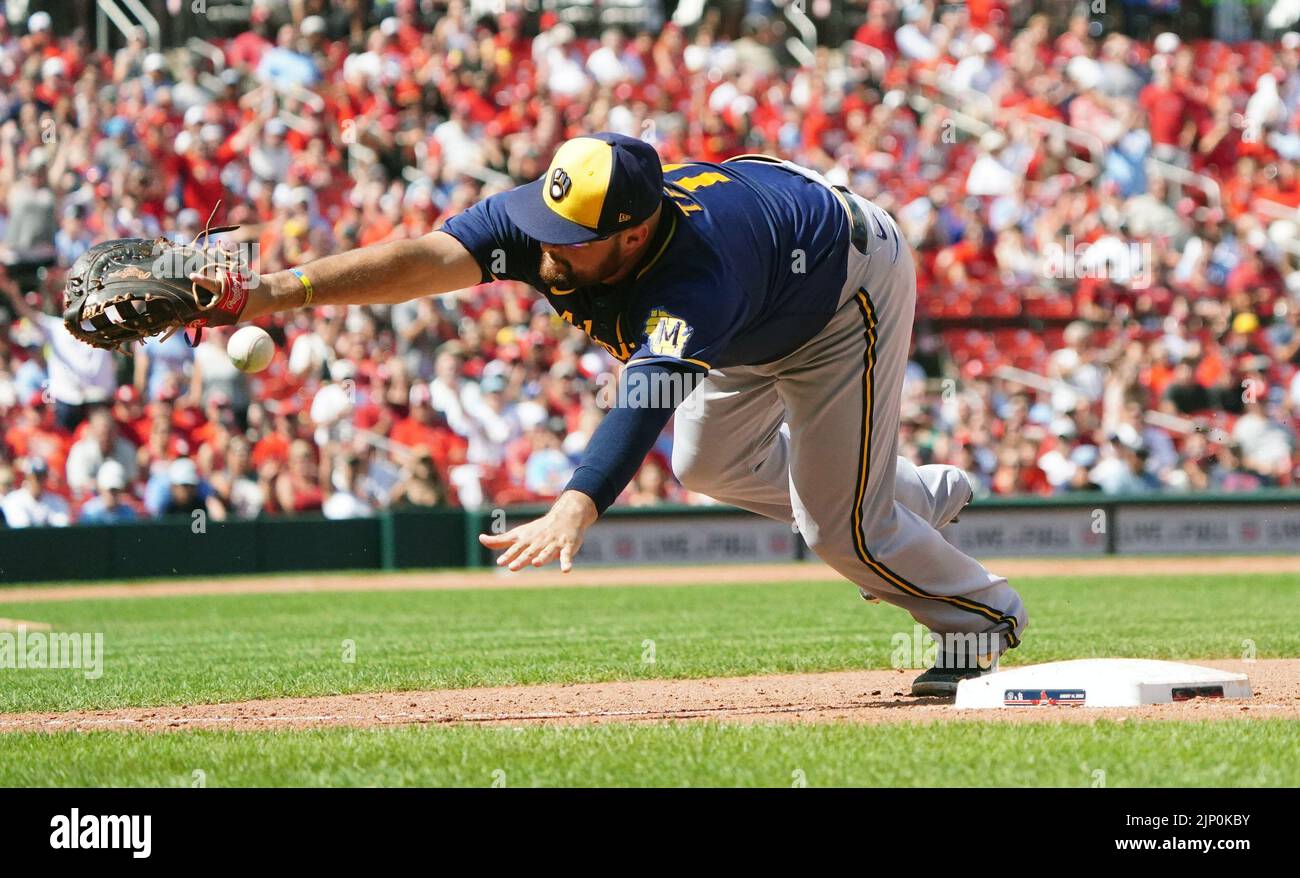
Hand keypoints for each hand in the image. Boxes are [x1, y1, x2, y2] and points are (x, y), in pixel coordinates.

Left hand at [478, 490, 596, 572]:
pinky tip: (566, 570)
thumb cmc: (538, 529)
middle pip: (529, 552)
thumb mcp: (518, 533)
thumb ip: (500, 540)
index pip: (515, 549)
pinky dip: (566, 563)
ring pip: (547, 552)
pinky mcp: (567, 547)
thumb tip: (480, 539)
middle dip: (521, 559)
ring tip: (536, 563)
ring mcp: (553, 544)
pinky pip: (567, 556)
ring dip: (542, 558)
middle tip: (512, 567)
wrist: (565, 516)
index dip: (508, 555)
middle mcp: (538, 542)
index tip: (500, 562)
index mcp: (527, 540)